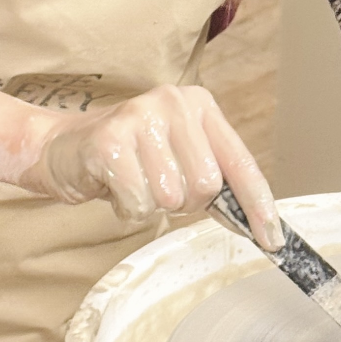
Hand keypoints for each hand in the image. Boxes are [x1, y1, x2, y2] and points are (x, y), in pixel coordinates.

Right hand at [24, 84, 285, 251]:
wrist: (67, 147)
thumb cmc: (133, 157)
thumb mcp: (180, 156)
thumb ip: (216, 180)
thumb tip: (260, 226)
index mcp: (199, 104)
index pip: (239, 161)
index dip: (258, 205)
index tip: (273, 239)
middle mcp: (174, 102)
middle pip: (206, 185)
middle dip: (185, 202)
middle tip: (160, 186)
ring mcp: (140, 116)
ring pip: (171, 197)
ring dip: (152, 205)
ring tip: (135, 182)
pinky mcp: (110, 139)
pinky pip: (139, 202)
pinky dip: (128, 208)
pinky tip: (116, 186)